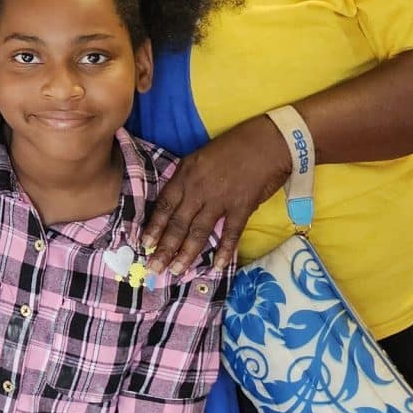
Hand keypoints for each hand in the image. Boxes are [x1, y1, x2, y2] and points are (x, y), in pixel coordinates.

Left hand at [143, 114, 294, 274]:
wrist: (268, 140)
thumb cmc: (234, 146)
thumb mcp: (200, 157)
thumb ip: (187, 180)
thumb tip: (177, 203)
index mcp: (185, 175)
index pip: (163, 205)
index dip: (153, 226)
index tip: (143, 244)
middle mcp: (198, 189)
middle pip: (177, 223)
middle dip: (164, 248)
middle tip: (154, 268)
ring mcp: (220, 199)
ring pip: (198, 231)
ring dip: (186, 254)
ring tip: (176, 272)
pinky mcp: (242, 206)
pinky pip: (230, 232)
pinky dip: (224, 250)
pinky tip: (217, 265)